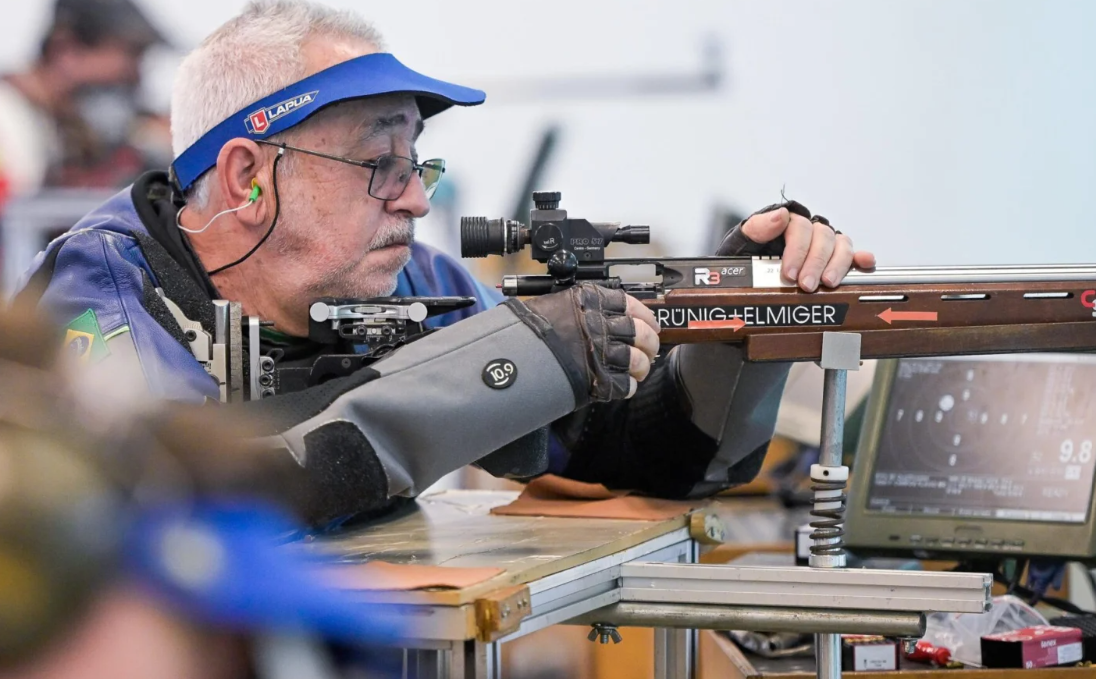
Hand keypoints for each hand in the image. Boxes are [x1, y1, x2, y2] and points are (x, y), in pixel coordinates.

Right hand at [517, 284, 659, 402]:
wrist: (513, 353)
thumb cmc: (531, 328)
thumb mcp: (559, 302)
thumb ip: (586, 306)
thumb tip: (612, 313)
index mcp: (591, 301)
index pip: (631, 304)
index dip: (645, 316)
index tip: (650, 323)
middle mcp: (599, 324)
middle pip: (639, 332)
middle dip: (650, 342)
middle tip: (650, 347)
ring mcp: (599, 351)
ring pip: (636, 359)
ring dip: (642, 366)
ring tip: (639, 369)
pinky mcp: (596, 378)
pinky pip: (623, 384)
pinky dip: (627, 386)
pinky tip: (623, 385)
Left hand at [716, 201, 875, 291]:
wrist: (747, 274)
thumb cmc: (746, 255)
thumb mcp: (743, 241)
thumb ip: (757, 228)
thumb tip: (780, 216)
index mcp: (789, 222)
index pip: (800, 228)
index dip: (797, 250)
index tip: (789, 273)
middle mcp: (810, 230)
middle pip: (823, 237)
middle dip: (815, 263)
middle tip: (806, 285)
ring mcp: (824, 244)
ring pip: (840, 245)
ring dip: (837, 264)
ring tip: (829, 282)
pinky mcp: (834, 258)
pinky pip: (852, 254)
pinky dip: (860, 258)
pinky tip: (865, 262)